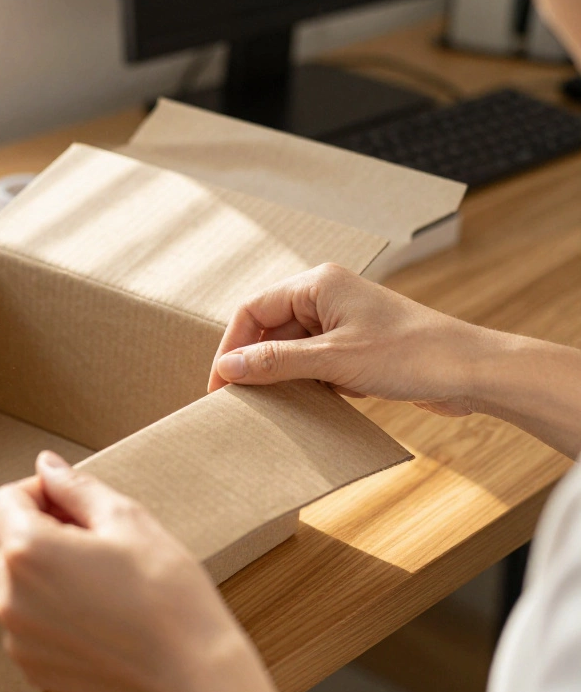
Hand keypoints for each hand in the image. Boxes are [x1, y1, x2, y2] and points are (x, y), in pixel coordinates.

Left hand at [0, 451, 282, 691]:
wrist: (193, 672)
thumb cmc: (167, 595)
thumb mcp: (126, 519)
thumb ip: (75, 487)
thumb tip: (47, 466)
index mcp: (27, 551)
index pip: (6, 499)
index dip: (41, 491)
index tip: (75, 504)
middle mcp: (9, 596)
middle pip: (10, 541)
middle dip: (45, 532)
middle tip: (99, 543)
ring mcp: (18, 636)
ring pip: (19, 581)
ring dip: (48, 571)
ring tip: (103, 581)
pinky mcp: (32, 664)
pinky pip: (29, 620)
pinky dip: (52, 609)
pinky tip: (98, 613)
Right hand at [207, 263, 492, 415]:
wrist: (472, 371)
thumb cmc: (410, 354)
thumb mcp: (333, 360)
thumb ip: (275, 362)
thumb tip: (228, 368)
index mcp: (317, 284)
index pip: (252, 310)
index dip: (230, 347)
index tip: (219, 385)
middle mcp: (326, 296)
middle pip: (268, 329)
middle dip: (253, 364)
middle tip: (237, 401)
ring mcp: (341, 323)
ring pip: (290, 349)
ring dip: (279, 377)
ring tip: (268, 408)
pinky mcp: (355, 347)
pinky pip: (313, 364)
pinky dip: (304, 384)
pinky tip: (304, 407)